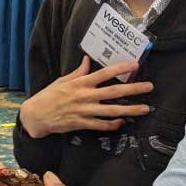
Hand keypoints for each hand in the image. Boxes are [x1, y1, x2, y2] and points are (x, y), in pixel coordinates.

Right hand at [19, 57, 152, 138]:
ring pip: (112, 110)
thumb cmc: (48, 95)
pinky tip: (122, 122)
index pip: (104, 73)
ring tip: (144, 108)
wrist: (36, 115)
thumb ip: (78, 72)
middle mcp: (85, 96)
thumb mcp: (62, 80)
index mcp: (80, 83)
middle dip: (133, 89)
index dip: (121, 68)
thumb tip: (88, 60)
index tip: (135, 65)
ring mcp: (84, 111)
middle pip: (114, 92)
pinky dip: (112, 124)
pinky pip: (101, 125)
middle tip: (149, 86)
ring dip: (130, 109)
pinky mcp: (82, 124)